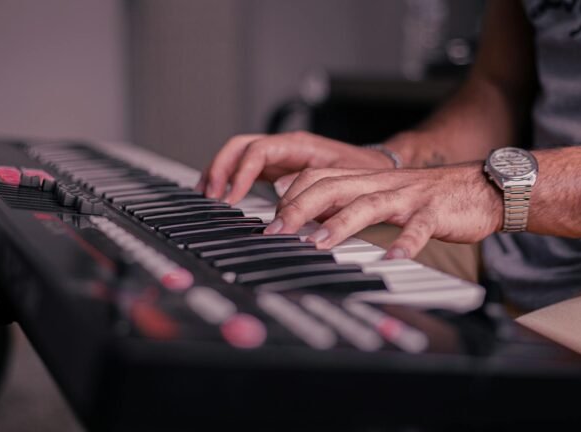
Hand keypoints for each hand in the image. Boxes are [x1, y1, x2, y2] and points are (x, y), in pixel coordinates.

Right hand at [195, 131, 395, 203]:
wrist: (373, 168)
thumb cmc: (361, 171)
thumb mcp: (341, 178)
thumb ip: (311, 185)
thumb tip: (280, 193)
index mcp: (298, 144)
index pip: (259, 151)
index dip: (241, 172)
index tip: (232, 196)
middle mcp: (284, 147)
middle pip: (240, 147)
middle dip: (221, 168)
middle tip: (211, 195)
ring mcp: (278, 157)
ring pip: (238, 155)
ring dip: (219, 172)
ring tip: (206, 194)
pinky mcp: (276, 170)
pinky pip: (245, 169)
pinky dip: (228, 179)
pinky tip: (218, 193)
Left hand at [264, 164, 502, 258]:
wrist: (481, 186)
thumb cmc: (426, 197)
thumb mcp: (381, 195)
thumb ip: (347, 201)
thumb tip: (307, 214)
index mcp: (366, 179)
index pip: (318, 178)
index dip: (291, 197)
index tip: (271, 222)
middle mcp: (381, 183)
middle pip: (333, 186)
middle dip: (300, 208)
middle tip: (278, 232)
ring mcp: (408, 196)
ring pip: (368, 204)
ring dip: (340, 224)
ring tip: (319, 243)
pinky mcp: (434, 212)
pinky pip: (418, 228)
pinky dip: (405, 243)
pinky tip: (393, 258)